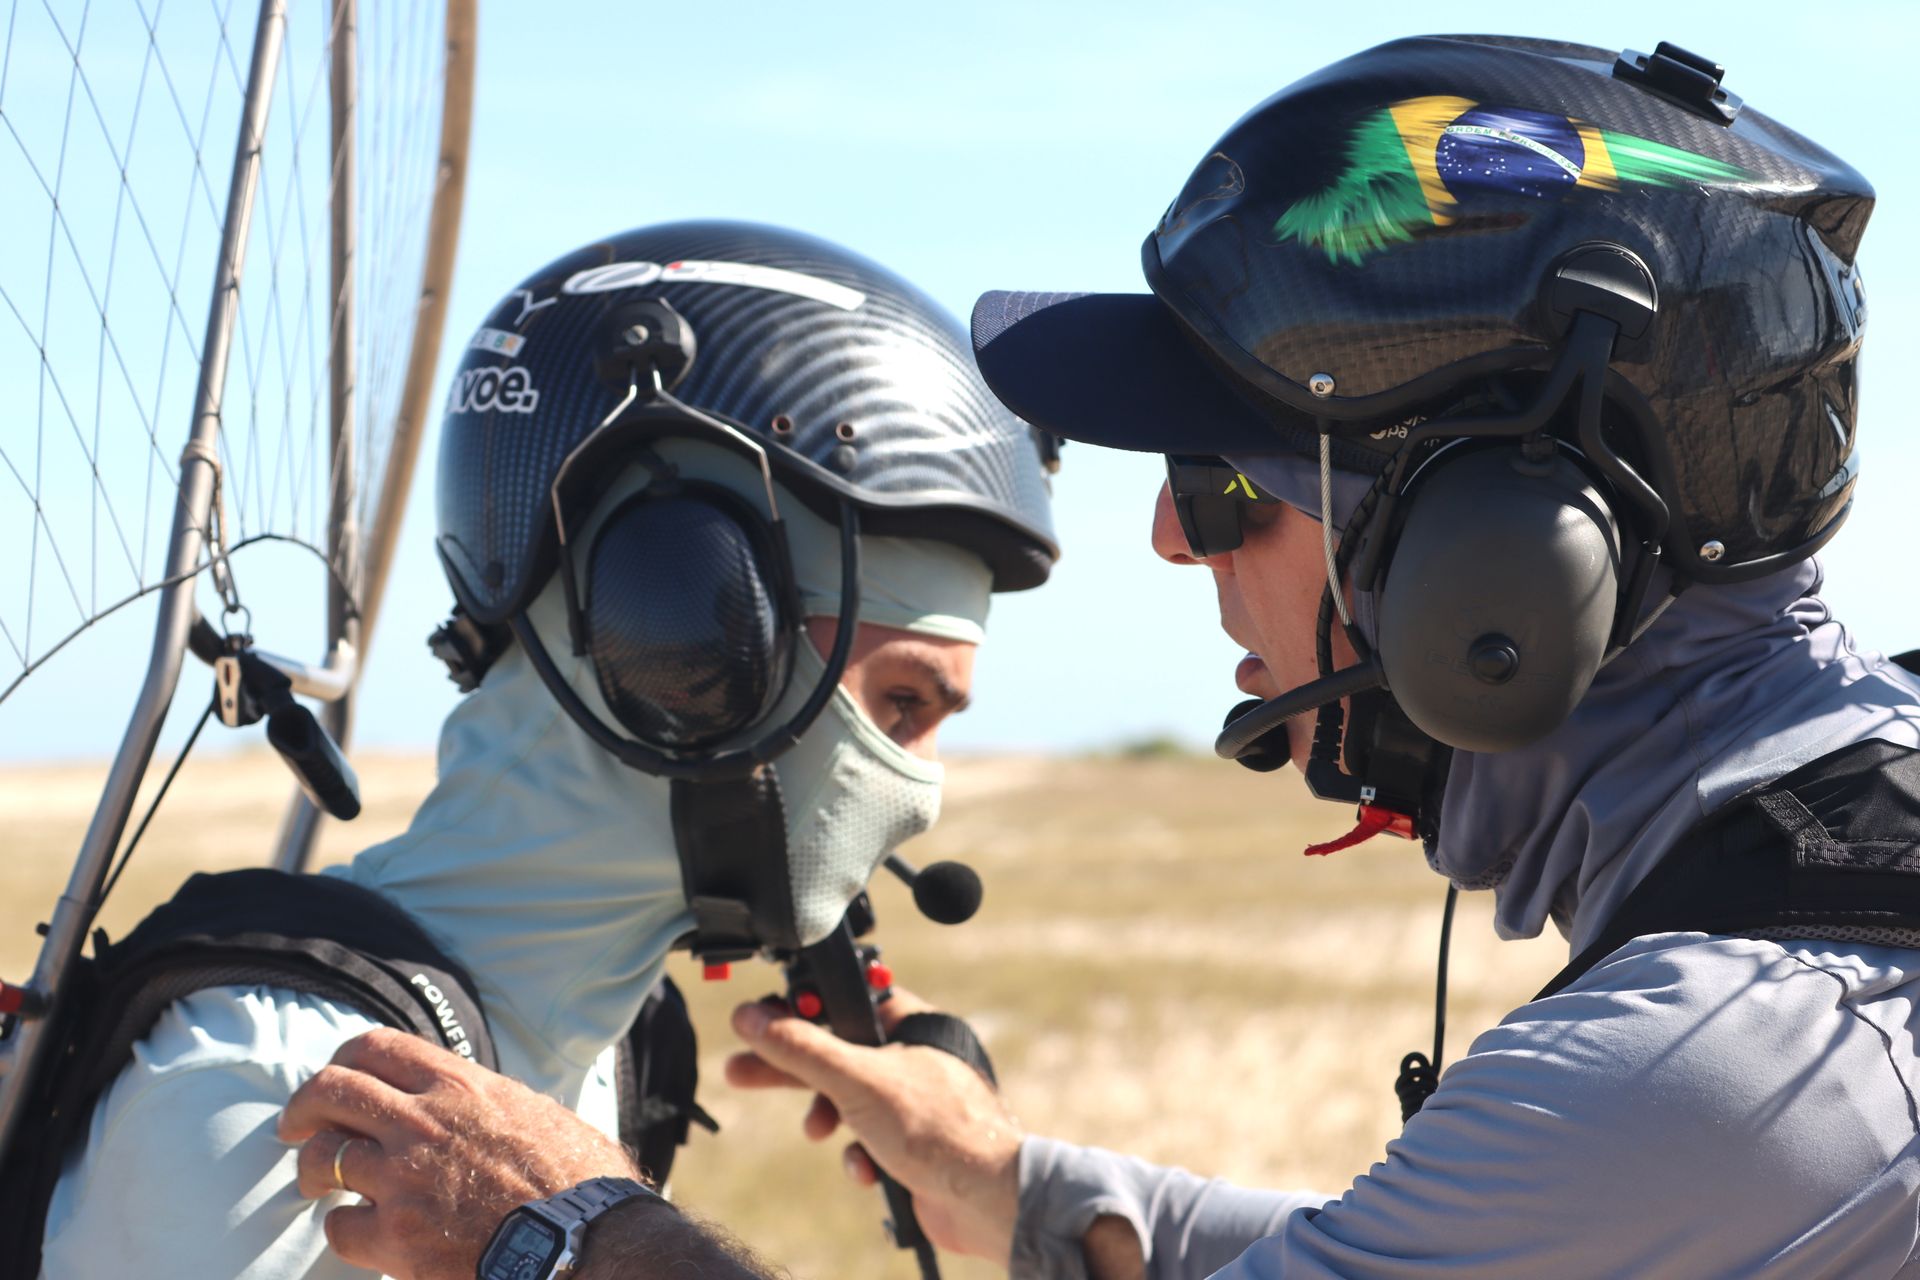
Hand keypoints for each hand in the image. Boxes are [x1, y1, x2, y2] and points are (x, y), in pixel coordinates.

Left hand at [278, 1027, 640, 1279]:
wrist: (584, 1240)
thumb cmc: (576, 1180)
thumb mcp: (535, 1113)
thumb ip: (486, 1102)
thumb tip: (471, 1104)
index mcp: (460, 1085)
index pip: (376, 1048)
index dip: (342, 1060)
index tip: (334, 1078)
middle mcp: (422, 1121)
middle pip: (331, 1090)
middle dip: (302, 1106)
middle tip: (294, 1126)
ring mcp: (404, 1179)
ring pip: (323, 1156)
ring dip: (314, 1168)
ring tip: (317, 1183)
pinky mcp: (396, 1238)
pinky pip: (340, 1227)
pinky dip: (344, 1229)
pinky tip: (359, 1232)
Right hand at [726, 987, 1022, 1264]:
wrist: (983, 1199)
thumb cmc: (938, 1128)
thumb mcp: (855, 1079)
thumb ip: (800, 1047)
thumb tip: (752, 1017)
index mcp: (909, 1022)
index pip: (843, 999)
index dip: (801, 1008)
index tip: (761, 1018)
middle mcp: (911, 1056)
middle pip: (834, 1050)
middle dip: (790, 1068)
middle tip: (740, 1069)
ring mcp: (911, 1100)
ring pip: (847, 1099)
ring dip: (829, 1118)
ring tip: (819, 1131)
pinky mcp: (910, 1141)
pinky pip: (865, 1138)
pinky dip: (857, 1153)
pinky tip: (864, 1167)